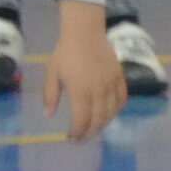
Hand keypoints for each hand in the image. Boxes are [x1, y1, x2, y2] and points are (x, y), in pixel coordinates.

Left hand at [43, 0, 125, 140]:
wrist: (85, 32)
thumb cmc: (65, 52)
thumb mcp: (52, 73)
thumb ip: (50, 95)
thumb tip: (49, 115)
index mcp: (80, 91)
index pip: (82, 121)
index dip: (77, 133)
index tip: (70, 138)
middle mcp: (98, 91)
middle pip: (97, 120)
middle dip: (89, 133)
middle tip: (81, 138)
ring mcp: (111, 84)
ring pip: (111, 113)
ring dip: (102, 124)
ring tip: (94, 128)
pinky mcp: (119, 78)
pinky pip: (121, 100)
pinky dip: (116, 110)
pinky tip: (109, 113)